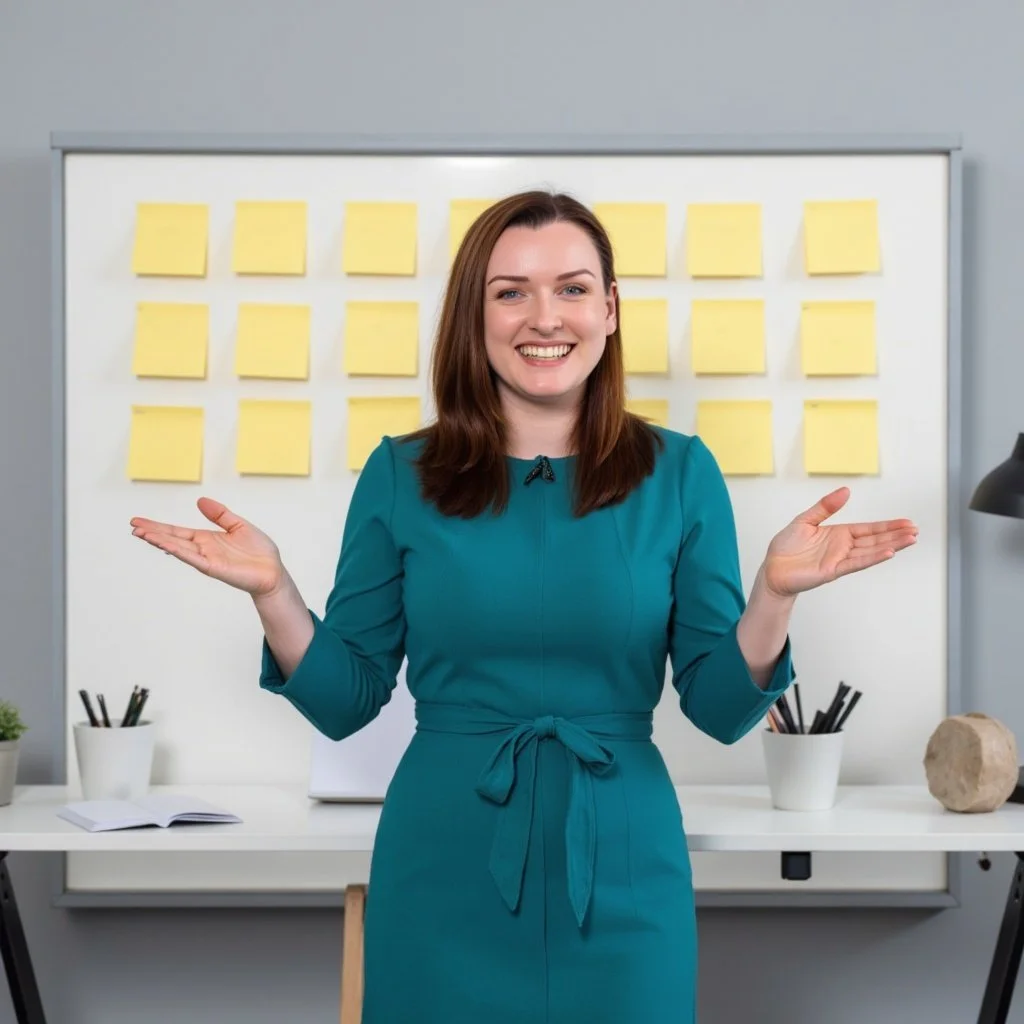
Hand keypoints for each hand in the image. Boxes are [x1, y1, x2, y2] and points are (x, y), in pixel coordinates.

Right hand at [130, 498, 285, 596]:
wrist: (273, 571)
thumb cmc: (258, 552)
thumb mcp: (237, 525)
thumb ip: (219, 514)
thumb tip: (200, 500)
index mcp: (206, 539)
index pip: (177, 532)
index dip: (158, 526)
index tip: (138, 521)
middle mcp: (203, 549)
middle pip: (172, 539)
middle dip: (152, 533)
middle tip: (132, 526)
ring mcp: (207, 559)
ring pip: (178, 549)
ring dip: (160, 542)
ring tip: (141, 534)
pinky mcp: (214, 568)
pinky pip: (193, 558)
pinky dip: (179, 552)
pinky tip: (165, 545)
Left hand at [760, 486, 917, 598]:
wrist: (772, 568)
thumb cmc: (786, 547)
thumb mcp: (805, 520)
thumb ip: (826, 507)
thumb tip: (846, 491)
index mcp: (839, 534)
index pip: (869, 529)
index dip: (888, 526)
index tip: (907, 522)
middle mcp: (843, 547)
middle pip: (875, 540)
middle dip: (896, 535)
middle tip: (916, 531)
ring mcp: (840, 559)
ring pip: (870, 551)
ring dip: (891, 546)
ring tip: (910, 540)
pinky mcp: (832, 570)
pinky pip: (856, 563)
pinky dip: (872, 558)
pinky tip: (888, 553)